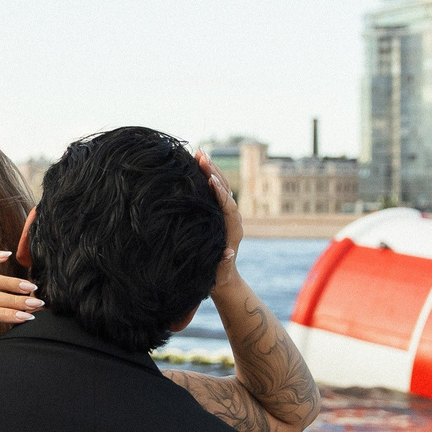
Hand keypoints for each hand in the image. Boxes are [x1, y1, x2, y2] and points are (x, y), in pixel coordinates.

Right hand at [195, 152, 243, 292]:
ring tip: (199, 153)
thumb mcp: (219, 273)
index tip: (210, 179)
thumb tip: (229, 254)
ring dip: (211, 170)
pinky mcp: (220, 212)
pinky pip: (217, 191)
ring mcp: (227, 214)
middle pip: (226, 191)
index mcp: (233, 231)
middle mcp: (233, 219)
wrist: (224, 278)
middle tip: (201, 155)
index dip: (220, 193)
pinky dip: (208, 177)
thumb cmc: (218, 277)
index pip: (228, 207)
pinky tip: (198, 166)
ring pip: (222, 187)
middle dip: (214, 172)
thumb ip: (223, 264)